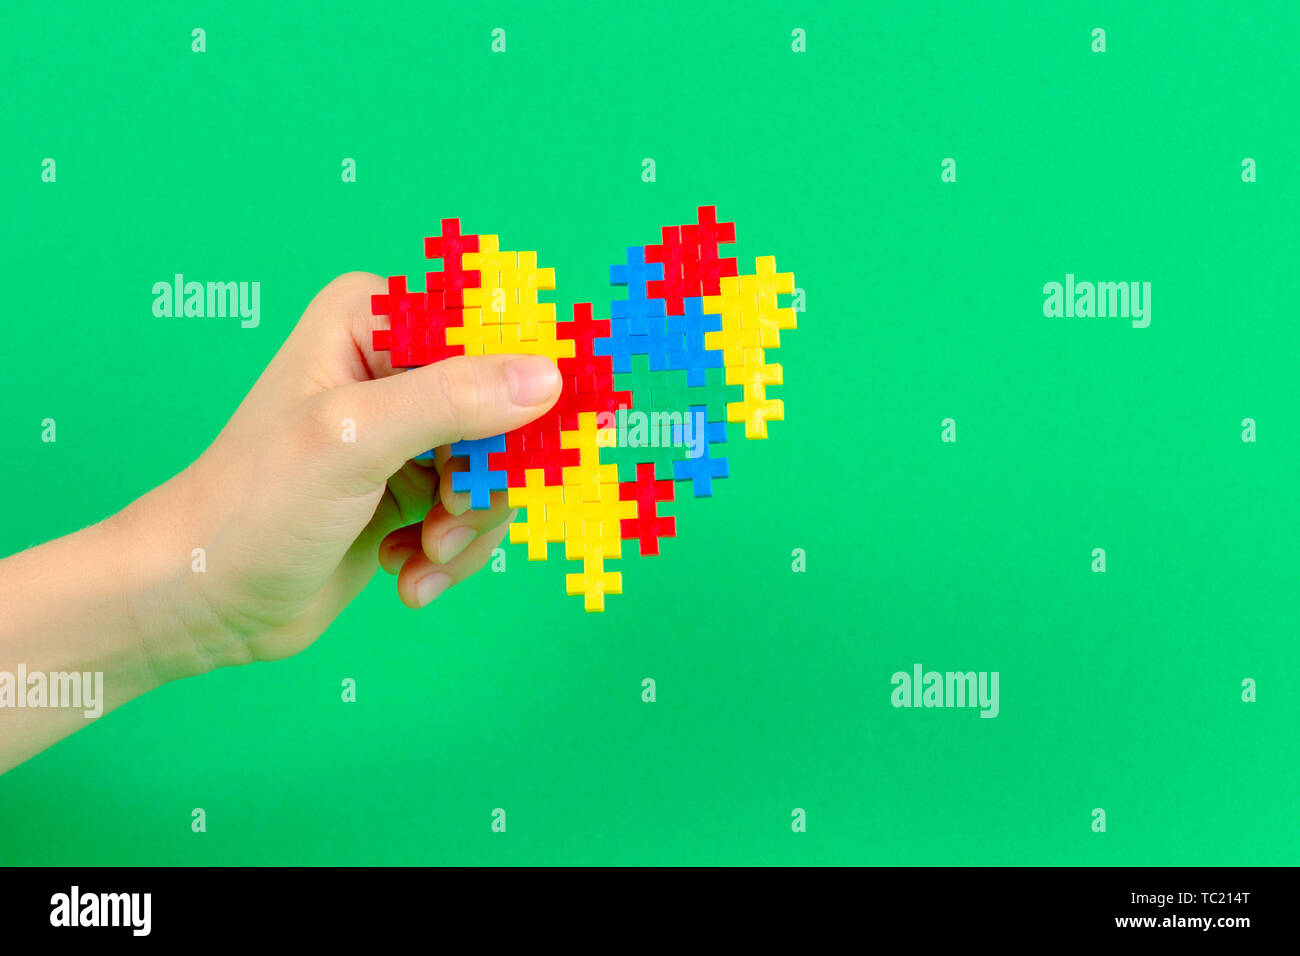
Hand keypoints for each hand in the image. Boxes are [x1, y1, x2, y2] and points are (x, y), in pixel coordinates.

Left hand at [139, 272, 559, 669]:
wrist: (205, 602)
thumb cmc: (253, 508)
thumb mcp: (353, 441)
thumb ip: (451, 401)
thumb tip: (549, 377)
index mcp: (372, 321)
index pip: (485, 331)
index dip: (527, 383)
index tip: (551, 434)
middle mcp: (395, 367)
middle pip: (506, 408)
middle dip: (485, 478)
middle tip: (448, 520)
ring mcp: (407, 432)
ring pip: (499, 470)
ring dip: (468, 527)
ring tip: (420, 556)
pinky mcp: (412, 490)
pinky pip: (477, 513)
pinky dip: (451, 552)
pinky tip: (406, 572)